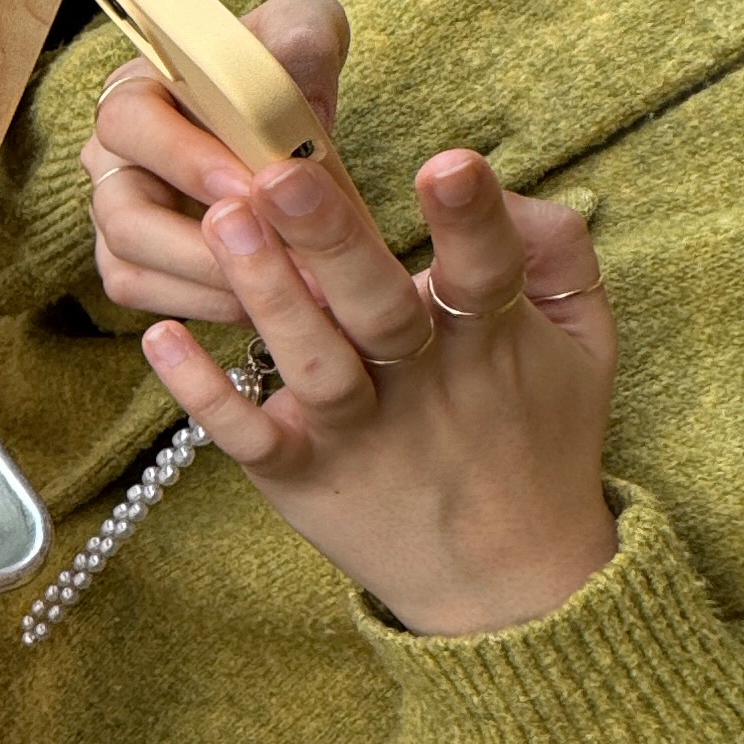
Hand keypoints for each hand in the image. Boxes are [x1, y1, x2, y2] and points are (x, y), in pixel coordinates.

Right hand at [83, 0, 356, 320]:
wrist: (283, 119)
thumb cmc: (283, 67)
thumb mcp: (305, 32)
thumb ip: (304, 43)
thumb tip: (296, 93)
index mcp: (136, 89)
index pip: (129, 122)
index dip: (185, 159)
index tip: (253, 185)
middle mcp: (111, 155)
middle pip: (121, 212)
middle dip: (200, 242)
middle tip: (278, 254)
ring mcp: (115, 212)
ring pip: (129, 265)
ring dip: (209, 282)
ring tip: (287, 287)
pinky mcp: (132, 261)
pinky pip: (149, 296)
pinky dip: (206, 305)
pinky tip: (267, 300)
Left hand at [142, 148, 620, 636]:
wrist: (509, 581)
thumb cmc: (541, 437)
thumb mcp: (585, 344)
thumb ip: (558, 253)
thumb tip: (503, 189)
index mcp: (490, 341)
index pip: (487, 270)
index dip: (472, 218)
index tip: (449, 162)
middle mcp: (421, 384)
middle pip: (377, 308)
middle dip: (332, 239)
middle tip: (282, 173)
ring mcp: (357, 433)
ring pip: (311, 363)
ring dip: (266, 294)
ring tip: (221, 219)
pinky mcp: (301, 475)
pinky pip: (248, 435)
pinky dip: (202, 392)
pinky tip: (159, 336)